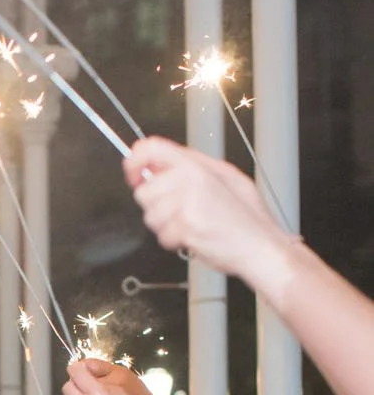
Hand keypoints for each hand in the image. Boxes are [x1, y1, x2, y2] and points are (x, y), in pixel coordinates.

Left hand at [125, 138, 290, 279]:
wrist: (261, 246)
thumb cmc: (246, 216)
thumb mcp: (225, 177)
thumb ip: (191, 165)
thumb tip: (157, 162)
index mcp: (198, 165)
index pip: (151, 148)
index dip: (134, 161)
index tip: (133, 174)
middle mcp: (191, 180)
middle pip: (144, 191)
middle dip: (156, 207)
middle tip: (179, 213)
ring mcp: (188, 203)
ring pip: (150, 217)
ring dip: (165, 227)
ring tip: (191, 225)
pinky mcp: (187, 226)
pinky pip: (162, 237)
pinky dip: (175, 242)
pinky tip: (195, 237)